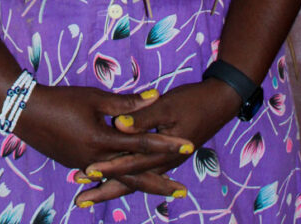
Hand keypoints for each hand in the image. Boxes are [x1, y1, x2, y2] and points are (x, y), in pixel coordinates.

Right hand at [13, 85, 190, 195]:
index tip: (187, 146)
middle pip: (134, 176)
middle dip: (159, 183)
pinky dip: (120, 182)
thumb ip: (126, 103)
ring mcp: (86, 166)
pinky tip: (129, 183)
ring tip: (162, 190)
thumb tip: (155, 96)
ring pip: (119, 181)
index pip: (142, 145)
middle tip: (182, 190)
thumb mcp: (94, 98)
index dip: (166, 144)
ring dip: (142, 185)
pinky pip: (105, 177)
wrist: (27, 113)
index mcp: (102, 141)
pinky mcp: (78, 165)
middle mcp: (96, 160)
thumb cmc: (62, 100)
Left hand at [72, 79, 239, 207]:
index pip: (131, 164)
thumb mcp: (167, 105)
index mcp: (164, 153)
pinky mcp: (166, 157)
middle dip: (105, 190)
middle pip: (130, 182)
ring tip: (90, 195)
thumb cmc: (193, 101)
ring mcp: (166, 162)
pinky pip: (142, 173)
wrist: (219, 103)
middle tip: (81, 200)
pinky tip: (113, 180)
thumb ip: (142, 116)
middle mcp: (164, 163)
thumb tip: (119, 125)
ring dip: (113, 187)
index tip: (86, 172)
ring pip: (135, 180)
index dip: (108, 168)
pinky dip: (126, 177)